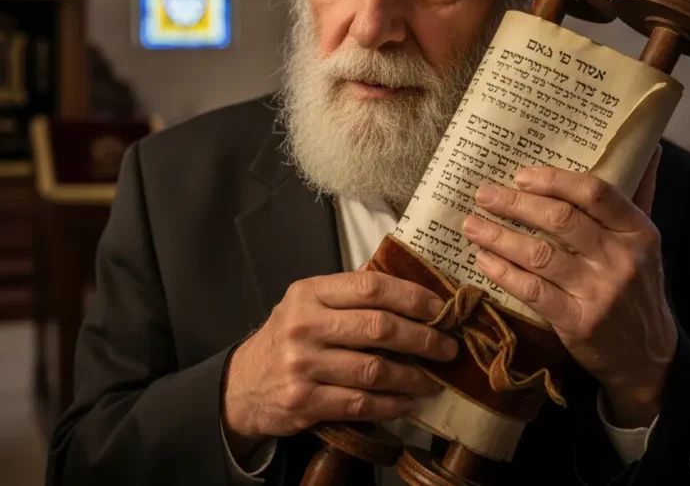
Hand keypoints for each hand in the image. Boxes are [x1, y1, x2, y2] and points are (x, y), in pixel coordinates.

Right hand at [221, 271, 458, 453]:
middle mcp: (303, 325)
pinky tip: (407, 402)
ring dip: (412, 377)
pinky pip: (360, 403)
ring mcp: (302, 365)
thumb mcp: (307, 303)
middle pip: (378, 328)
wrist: (242, 384)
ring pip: (374, 370)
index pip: (369, 286)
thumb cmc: (286, 338)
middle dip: (423, 339)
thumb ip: (348, 294)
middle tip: (447, 348)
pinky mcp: (304, 401)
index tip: (439, 308)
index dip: (412, 296)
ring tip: (432, 379)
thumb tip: (407, 285)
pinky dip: (391, 404)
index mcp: (309, 293)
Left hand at [461, 146, 676, 427]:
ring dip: (498, 236)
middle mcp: (622, 259)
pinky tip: (483, 259)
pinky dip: (502, 272)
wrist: (648, 355)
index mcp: (639, 232)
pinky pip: (532, 290)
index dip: (553, 180)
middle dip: (514, 204)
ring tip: (471, 224)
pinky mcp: (578, 322)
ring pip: (539, 254)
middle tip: (483, 194)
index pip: (595, 193)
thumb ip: (638, 195)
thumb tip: (646, 146)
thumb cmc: (637, 287)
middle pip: (559, 220)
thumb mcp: (644, 242)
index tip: (520, 175)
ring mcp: (600, 293)